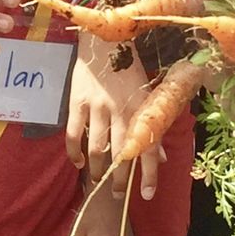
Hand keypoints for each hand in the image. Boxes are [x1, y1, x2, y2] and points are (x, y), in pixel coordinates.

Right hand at [67, 36, 161, 197]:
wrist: (103, 39)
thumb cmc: (128, 68)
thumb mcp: (146, 95)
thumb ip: (153, 126)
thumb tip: (161, 156)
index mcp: (142, 109)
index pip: (149, 148)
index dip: (150, 174)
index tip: (149, 195)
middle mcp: (121, 110)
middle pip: (120, 153)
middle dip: (119, 179)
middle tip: (118, 195)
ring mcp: (97, 107)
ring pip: (97, 148)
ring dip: (96, 169)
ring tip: (96, 180)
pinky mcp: (77, 102)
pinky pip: (73, 133)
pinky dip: (74, 152)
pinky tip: (77, 161)